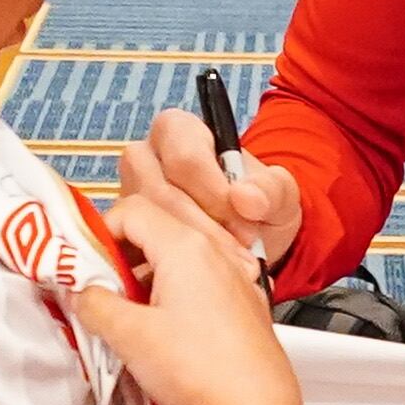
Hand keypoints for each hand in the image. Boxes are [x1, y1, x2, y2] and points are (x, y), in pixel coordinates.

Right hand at [73, 192, 300, 404]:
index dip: (98, 232)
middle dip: (121, 253)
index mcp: (186, 245)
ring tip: (128, 315)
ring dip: (146, 274)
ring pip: (180, 257)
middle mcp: (216, 252)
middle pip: (157, 229)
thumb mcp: (129, 335)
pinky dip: (175, 292)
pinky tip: (165, 329)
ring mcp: (236, 279)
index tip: (82, 266)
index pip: (131, 210)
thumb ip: (94, 302)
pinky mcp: (246, 307)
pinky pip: (202, 282)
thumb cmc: (194, 368)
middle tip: (100, 291)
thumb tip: (79, 290)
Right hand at [122, 109, 302, 268]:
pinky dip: (167, 265)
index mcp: (180, 132)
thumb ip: (271, 190)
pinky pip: (135, 249)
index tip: (239, 217)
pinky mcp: (125, 230)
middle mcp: (147, 157)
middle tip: (234, 244)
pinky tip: (198, 272)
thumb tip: (244, 196)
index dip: (212, 191)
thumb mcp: (280, 195)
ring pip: (145, 222)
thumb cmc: (258, 206)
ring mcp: (131, 194)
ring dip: (185, 246)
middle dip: (200, 224)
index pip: (183, 156)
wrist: (248, 240)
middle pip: (157, 191)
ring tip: (221, 257)